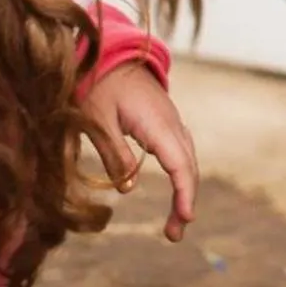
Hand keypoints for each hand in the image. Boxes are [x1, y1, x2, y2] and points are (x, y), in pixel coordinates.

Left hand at [81, 62, 198, 241]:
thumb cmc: (97, 83)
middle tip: (173, 235)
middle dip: (186, 200)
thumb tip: (129, 188)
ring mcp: (171, 120)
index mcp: (156, 123)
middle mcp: (170, 122)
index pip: (179, 164)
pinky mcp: (165, 120)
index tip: (186, 219)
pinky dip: (182, 172)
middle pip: (189, 165)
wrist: (108, 51)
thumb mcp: (96, 119)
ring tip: (175, 221)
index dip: (184, 193)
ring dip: (186, 188)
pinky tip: (176, 187)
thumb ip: (113, 152)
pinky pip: (181, 149)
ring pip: (188, 157)